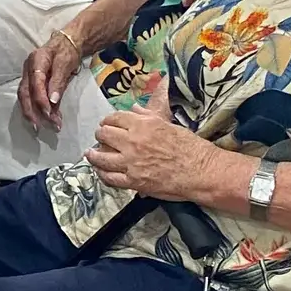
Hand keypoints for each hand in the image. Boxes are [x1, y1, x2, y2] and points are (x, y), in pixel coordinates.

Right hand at [19, 28, 88, 129]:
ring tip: (45, 126)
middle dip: (31, 111)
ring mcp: (28, 76)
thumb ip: (58, 81)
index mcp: (36, 61)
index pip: (35, 83)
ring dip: (34, 113)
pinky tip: (47, 119)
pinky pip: (32, 98)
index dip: (40, 99)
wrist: (68, 43)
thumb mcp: (65, 63)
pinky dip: (39, 109)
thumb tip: (52, 101)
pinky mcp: (33, 83)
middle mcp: (28, 69)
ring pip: (26, 97)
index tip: (49, 113)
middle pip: (25, 93)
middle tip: (41, 126)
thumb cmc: (67, 51)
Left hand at [83, 74, 216, 200]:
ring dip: (93, 155)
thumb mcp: (169, 124)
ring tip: (90, 154)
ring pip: (101, 157)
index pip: (115, 118)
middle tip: (100, 138)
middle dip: (100, 135)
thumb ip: (148, 116)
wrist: (200, 170)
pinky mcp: (133, 182)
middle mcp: (132, 142)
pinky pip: (110, 178)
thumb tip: (134, 109)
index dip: (108, 121)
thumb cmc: (189, 146)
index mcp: (142, 125)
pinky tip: (100, 172)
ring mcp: (131, 163)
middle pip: (104, 135)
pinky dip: (103, 174)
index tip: (106, 124)